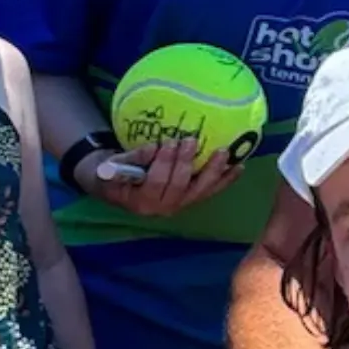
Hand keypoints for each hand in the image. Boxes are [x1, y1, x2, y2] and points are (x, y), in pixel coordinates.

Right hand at [83, 137, 243, 219]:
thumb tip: (151, 149)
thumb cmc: (110, 174)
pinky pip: (210, 191)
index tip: (169, 143)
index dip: (164, 163)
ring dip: (213, 172)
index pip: (156, 183)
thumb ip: (128, 160)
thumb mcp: (109, 166)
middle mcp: (163, 208)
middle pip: (180, 187)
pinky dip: (225, 180)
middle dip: (186, 163)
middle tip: (191, 140)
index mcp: (141, 201)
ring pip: (200, 191)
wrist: (116, 187)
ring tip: (223, 152)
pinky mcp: (191, 199)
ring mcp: (180, 205)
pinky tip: (239, 167)